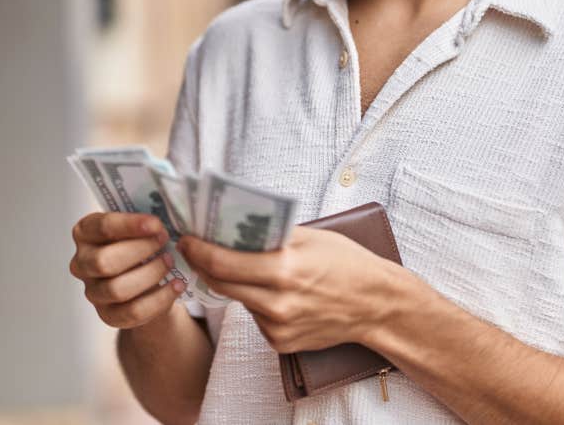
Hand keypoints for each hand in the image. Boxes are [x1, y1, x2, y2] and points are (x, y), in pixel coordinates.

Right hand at [69, 212, 185, 328]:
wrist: (147, 278)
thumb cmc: (140, 244)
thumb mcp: (138, 227)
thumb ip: (143, 223)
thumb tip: (161, 224)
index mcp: (85, 233)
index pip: (101, 227)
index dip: (129, 225)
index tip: (156, 224)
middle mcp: (82, 263)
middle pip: (103, 262)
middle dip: (140, 251)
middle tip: (165, 242)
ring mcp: (93, 292)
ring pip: (117, 289)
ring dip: (150, 274)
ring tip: (170, 262)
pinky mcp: (108, 315)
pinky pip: (132, 312)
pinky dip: (160, 299)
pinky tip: (177, 285)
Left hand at [178, 225, 408, 352]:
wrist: (377, 306)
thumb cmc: (348, 264)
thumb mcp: (312, 237)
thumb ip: (273, 234)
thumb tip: (235, 222)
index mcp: (285, 269)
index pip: (223, 262)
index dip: (198, 250)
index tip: (187, 238)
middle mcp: (278, 302)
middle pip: (221, 283)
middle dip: (204, 264)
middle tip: (196, 248)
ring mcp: (279, 326)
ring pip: (238, 300)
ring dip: (234, 282)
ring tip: (244, 266)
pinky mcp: (281, 342)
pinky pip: (256, 317)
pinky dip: (257, 302)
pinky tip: (276, 292)